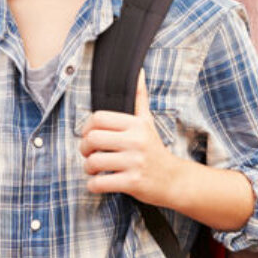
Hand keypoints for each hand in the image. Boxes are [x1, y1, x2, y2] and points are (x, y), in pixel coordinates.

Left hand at [80, 70, 180, 208]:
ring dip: (88, 168)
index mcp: (136, 124)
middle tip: (89, 153)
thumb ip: (139, 98)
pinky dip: (93, 185)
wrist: (173, 179)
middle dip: (84, 148)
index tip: (90, 136)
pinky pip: (99, 183)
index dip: (86, 128)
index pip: (98, 118)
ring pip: (93, 162)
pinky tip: (100, 182)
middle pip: (92, 138)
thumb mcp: (148, 122)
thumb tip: (139, 72)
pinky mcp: (133, 182)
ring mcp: (134, 162)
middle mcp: (136, 141)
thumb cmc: (154, 149)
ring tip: (94, 169)